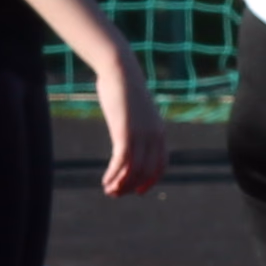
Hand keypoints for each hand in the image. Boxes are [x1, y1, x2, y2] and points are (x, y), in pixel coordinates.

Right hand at [88, 48, 163, 195]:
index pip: (161, 165)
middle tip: (115, 193)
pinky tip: (105, 181)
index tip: (137, 191)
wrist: (121, 72)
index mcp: (159, 132)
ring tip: (108, 191)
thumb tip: (128, 133)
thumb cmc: (124, 89)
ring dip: (120, 184)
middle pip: (146, 171)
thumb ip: (135, 125)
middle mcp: (154, 136)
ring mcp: (141, 135)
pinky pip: (122, 161)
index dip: (150, 181)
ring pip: (134, 169)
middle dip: (131, 186)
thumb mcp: (134, 112)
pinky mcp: (125, 133)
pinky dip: (114, 174)